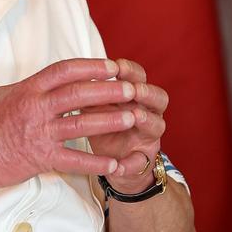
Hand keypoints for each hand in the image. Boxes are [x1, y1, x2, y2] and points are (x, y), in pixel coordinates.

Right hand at [0, 58, 139, 191]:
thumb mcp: (4, 95)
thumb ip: (30, 86)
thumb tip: (49, 79)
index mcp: (29, 89)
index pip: (64, 70)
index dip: (90, 66)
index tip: (112, 66)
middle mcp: (36, 108)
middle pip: (78, 93)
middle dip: (108, 90)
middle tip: (131, 89)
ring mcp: (40, 133)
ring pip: (81, 124)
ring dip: (110, 121)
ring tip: (132, 117)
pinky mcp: (42, 158)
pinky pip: (75, 160)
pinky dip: (96, 163)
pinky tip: (114, 163)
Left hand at [88, 58, 167, 192]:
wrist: (109, 160)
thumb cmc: (102, 123)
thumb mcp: (95, 104)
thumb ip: (90, 90)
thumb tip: (73, 73)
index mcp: (135, 96)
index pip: (140, 77)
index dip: (132, 70)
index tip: (117, 66)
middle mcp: (147, 113)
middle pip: (158, 98)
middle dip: (146, 91)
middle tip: (133, 90)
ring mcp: (148, 137)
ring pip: (158, 126)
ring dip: (147, 120)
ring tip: (135, 116)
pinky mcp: (143, 160)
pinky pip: (141, 162)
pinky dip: (131, 164)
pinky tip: (118, 166)